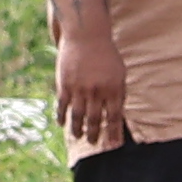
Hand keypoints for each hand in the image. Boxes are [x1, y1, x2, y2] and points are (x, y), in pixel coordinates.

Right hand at [51, 22, 130, 151]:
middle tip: (94, 143)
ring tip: (78, 136)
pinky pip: (62, 106)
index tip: (113, 146)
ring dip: (78, 129)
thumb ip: (118, 93)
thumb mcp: (119, 73)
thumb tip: (117, 114)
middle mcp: (97, 91)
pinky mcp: (64, 84)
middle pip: (95, 120)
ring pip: (78, 116)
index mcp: (114, 89)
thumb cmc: (106, 55)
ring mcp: (79, 88)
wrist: (86, 36)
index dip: (113, 133)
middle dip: (95, 135)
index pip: (114, 118)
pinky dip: (61, 117)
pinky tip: (62, 124)